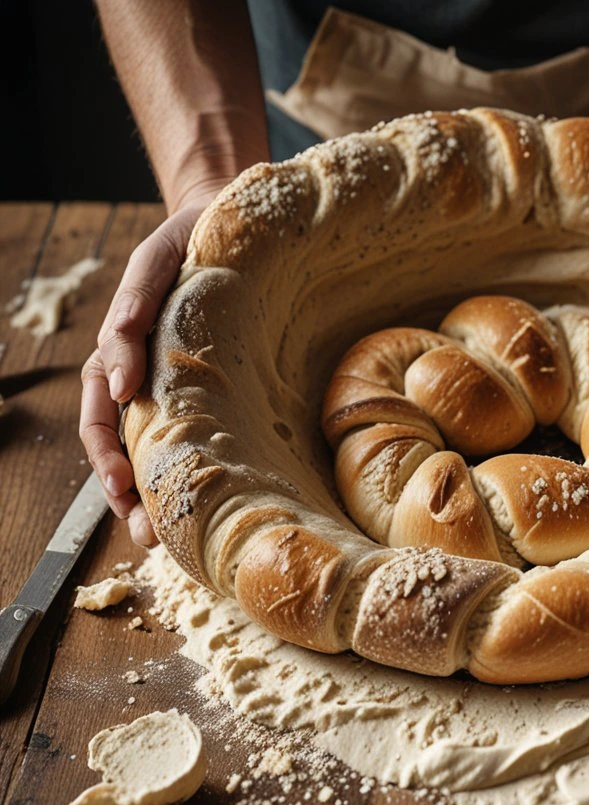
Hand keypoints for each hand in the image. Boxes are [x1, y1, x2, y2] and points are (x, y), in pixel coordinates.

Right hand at [80, 194, 219, 545]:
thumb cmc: (191, 244)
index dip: (105, 454)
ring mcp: (179, 391)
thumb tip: (119, 359)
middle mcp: (146, 381)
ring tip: (164, 536)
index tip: (121, 484)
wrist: (234, 229)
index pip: (100, 415)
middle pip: (125, 448)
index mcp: (123, 356)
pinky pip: (199, 437)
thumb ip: (135, 304)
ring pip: (158, 452)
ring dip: (156, 496)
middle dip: (129, 494)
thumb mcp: (157, 263)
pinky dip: (194, 471)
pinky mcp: (217, 394)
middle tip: (145, 530)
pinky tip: (207, 502)